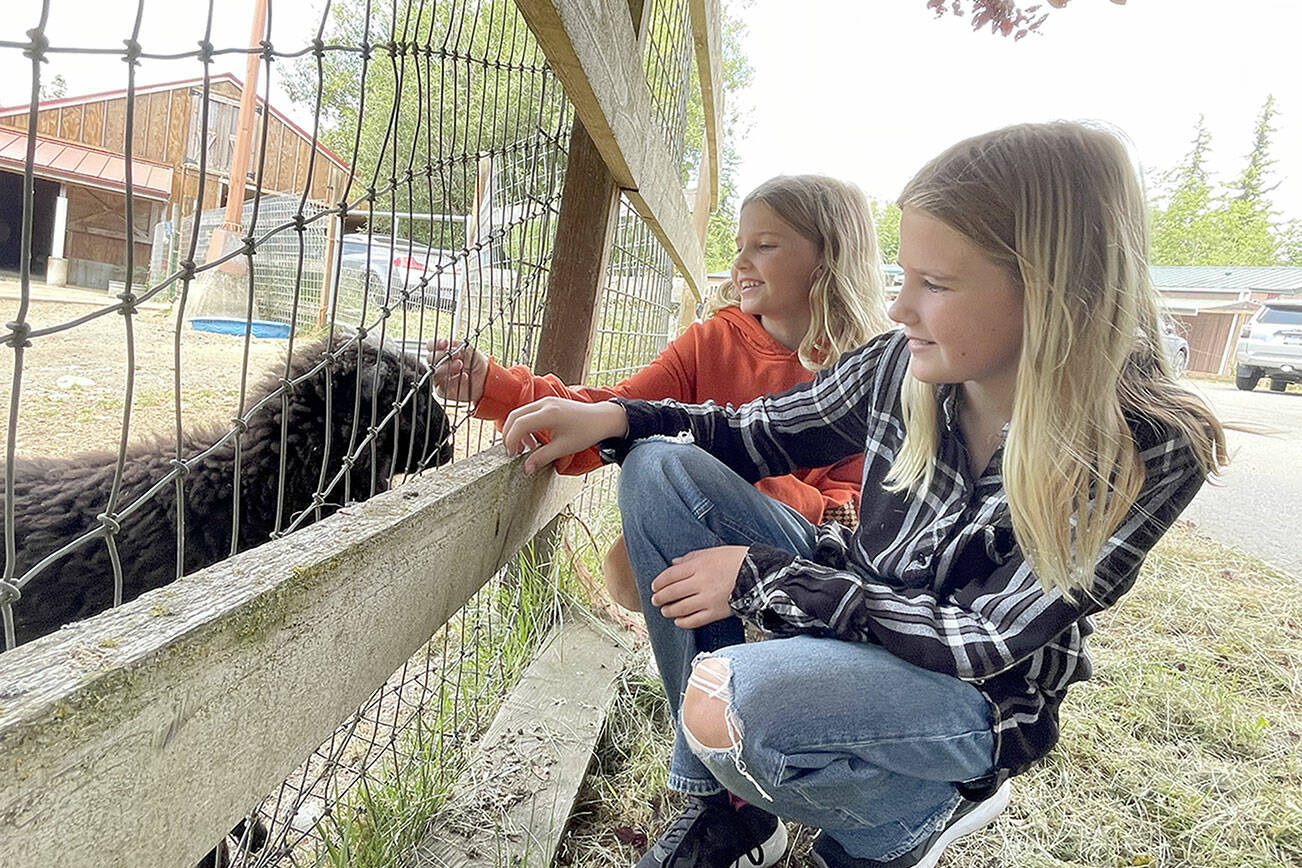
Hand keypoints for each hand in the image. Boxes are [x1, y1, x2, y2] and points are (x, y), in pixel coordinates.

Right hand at [429, 337, 486, 402]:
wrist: (484, 379)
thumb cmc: (475, 363)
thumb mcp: (471, 352)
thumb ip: (462, 349)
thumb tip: (453, 347)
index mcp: (441, 352)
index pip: (431, 345)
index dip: (435, 343)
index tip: (445, 343)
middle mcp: (438, 365)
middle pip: (430, 358)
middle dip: (441, 355)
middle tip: (456, 355)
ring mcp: (439, 378)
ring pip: (435, 373)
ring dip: (447, 368)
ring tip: (460, 364)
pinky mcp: (442, 391)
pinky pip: (443, 387)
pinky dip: (453, 381)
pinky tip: (464, 376)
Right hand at [501, 396, 628, 474]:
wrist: (603, 418)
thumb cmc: (586, 432)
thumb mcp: (563, 448)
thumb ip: (542, 457)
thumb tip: (526, 469)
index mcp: (548, 413)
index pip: (519, 424)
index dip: (511, 440)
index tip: (512, 455)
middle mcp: (544, 404)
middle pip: (514, 416)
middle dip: (509, 435)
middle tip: (512, 452)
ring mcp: (546, 401)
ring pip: (520, 413)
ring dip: (517, 430)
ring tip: (524, 448)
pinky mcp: (549, 403)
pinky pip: (529, 412)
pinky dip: (525, 425)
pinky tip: (533, 440)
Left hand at [650, 546, 748, 628]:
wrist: (760, 574)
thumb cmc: (738, 560)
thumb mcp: (713, 552)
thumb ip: (691, 557)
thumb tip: (673, 564)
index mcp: (699, 566)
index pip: (670, 576)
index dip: (659, 582)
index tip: (654, 586)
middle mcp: (701, 583)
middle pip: (672, 592)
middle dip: (660, 598)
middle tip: (655, 600)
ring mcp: (708, 599)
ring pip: (680, 608)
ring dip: (668, 610)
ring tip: (665, 611)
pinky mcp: (716, 612)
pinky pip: (694, 620)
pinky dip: (683, 622)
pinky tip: (678, 621)